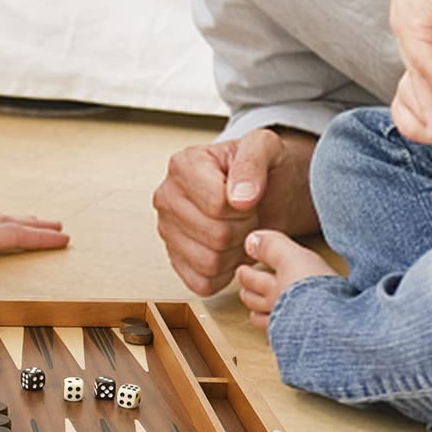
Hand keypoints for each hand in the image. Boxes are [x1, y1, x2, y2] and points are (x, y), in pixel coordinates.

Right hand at [153, 130, 317, 296]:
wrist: (265, 189)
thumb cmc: (262, 168)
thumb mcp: (265, 148)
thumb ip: (251, 164)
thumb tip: (239, 198)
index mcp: (183, 165)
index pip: (217, 203)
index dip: (244, 208)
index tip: (249, 198)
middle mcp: (167, 196)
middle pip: (215, 235)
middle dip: (244, 230)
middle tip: (249, 216)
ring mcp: (167, 230)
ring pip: (209, 262)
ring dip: (236, 252)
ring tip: (240, 231)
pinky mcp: (175, 259)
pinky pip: (202, 283)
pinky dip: (224, 274)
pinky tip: (230, 251)